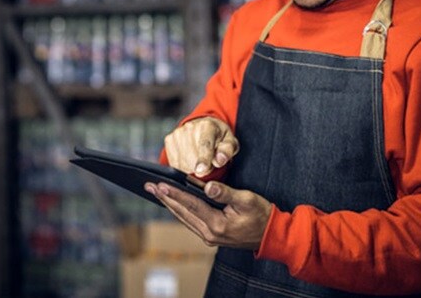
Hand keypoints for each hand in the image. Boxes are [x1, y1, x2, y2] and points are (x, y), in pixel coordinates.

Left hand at [145, 180, 270, 250]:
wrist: (272, 236)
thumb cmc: (261, 215)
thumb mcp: (247, 199)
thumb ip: (225, 192)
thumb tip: (208, 186)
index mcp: (217, 224)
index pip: (190, 204)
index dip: (174, 193)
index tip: (158, 184)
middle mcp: (210, 233)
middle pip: (182, 212)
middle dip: (164, 198)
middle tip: (148, 186)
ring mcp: (209, 237)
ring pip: (183, 218)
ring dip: (169, 204)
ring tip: (156, 192)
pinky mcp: (211, 236)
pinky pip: (190, 221)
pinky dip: (179, 211)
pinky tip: (172, 203)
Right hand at [164, 117, 238, 176]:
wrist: (204, 127)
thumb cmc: (219, 137)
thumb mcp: (230, 142)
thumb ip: (227, 151)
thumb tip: (219, 160)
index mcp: (208, 125)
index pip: (204, 144)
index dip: (203, 158)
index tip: (201, 170)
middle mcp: (190, 127)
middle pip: (192, 156)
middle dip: (201, 168)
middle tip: (208, 165)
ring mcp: (178, 133)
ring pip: (182, 162)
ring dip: (191, 169)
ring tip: (199, 162)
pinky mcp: (169, 140)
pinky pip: (174, 163)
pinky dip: (183, 167)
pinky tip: (190, 161)